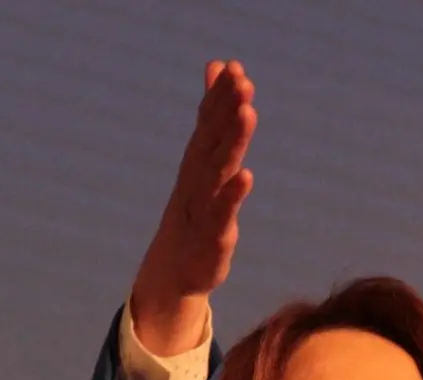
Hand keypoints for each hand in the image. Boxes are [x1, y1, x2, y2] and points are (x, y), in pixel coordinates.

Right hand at [131, 60, 256, 354]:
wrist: (175, 270)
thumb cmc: (195, 210)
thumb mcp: (204, 161)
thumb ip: (213, 113)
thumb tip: (217, 66)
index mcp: (198, 161)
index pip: (209, 122)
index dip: (221, 95)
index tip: (234, 67)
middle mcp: (198, 179)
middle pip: (214, 139)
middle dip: (227, 109)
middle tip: (242, 81)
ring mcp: (203, 206)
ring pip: (218, 170)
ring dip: (232, 142)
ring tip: (247, 114)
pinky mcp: (212, 235)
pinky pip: (223, 213)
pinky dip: (232, 195)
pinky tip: (246, 176)